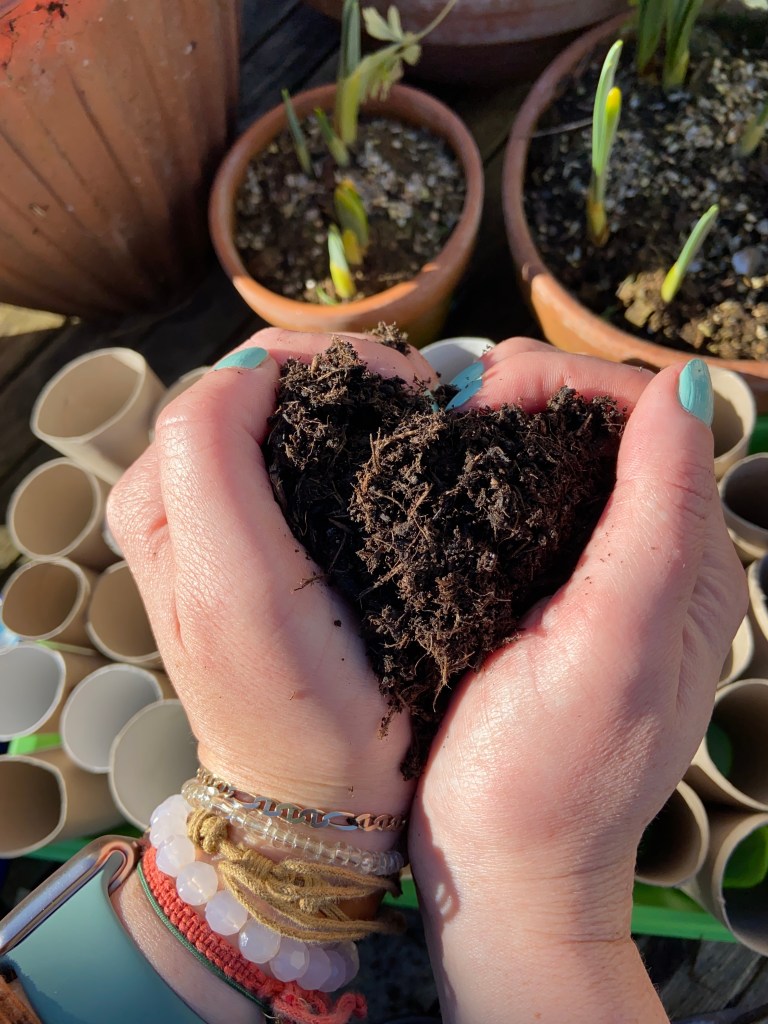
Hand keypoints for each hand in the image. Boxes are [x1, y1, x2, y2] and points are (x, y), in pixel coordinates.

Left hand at [107, 328, 435, 837]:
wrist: (316, 786)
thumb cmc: (291, 698)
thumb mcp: (236, 580)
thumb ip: (214, 456)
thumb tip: (254, 371)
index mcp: (161, 498)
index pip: (236, 378)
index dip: (328, 367)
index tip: (411, 395)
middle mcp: (179, 499)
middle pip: (261, 390)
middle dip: (344, 382)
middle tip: (421, 409)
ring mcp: (219, 519)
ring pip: (286, 417)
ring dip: (351, 410)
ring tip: (411, 432)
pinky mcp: (259, 540)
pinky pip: (300, 456)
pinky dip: (349, 444)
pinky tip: (387, 465)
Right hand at [409, 340, 747, 1021]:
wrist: (499, 869)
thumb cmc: (550, 775)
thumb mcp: (615, 647)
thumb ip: (658, 517)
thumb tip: (683, 387)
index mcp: (685, 561)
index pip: (649, 416)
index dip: (571, 383)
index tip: (487, 402)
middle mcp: (647, 557)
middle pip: (602, 425)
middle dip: (530, 393)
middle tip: (454, 416)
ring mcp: (588, 575)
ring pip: (556, 456)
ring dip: (499, 427)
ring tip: (440, 435)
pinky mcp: (536, 595)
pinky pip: (518, 501)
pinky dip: (480, 471)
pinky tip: (439, 478)